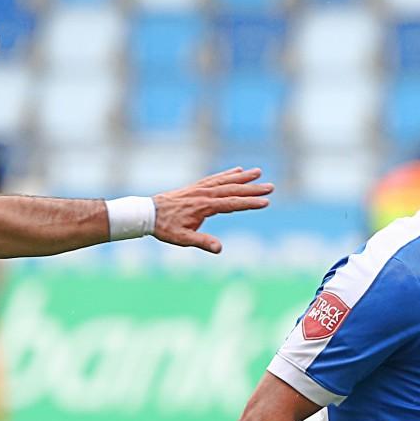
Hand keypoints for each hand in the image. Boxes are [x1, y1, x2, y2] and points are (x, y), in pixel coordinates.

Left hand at [152, 167, 273, 252]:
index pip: (232, 204)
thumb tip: (219, 249)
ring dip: (243, 177)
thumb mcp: (183, 239)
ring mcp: (200, 188)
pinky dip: (228, 174)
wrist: (148, 213)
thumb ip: (202, 242)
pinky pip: (215, 178)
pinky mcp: (196, 187)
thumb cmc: (166, 228)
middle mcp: (204, 194)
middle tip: (271, 186)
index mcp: (204, 206)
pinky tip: (237, 171)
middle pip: (233, 189)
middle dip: (253, 189)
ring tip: (258, 172)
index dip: (249, 203)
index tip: (266, 202)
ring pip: (225, 180)